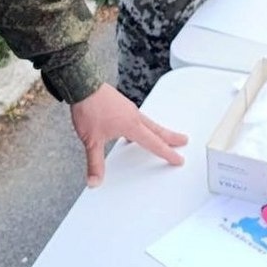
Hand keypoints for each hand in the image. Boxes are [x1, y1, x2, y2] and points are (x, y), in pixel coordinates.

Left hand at [70, 84, 187, 186]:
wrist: (83, 85)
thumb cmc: (89, 108)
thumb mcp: (91, 141)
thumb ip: (95, 163)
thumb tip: (95, 182)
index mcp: (131, 125)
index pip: (154, 143)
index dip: (167, 153)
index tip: (178, 158)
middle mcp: (133, 116)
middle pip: (157, 130)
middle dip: (171, 137)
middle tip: (184, 141)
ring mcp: (128, 109)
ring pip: (148, 123)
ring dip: (158, 131)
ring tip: (164, 136)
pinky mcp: (121, 105)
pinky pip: (138, 118)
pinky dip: (143, 126)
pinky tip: (134, 130)